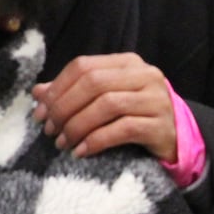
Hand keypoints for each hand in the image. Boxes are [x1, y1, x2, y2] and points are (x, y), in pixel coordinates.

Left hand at [30, 52, 177, 162]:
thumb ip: (73, 91)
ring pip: (107, 105)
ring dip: (78, 125)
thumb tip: (37, 93)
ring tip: (62, 142)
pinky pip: (123, 129)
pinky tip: (81, 151)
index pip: (84, 66)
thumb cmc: (134, 115)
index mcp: (127, 62)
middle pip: (93, 83)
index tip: (40, 111)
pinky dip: (97, 140)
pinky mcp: (161, 126)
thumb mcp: (105, 98)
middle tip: (49, 128)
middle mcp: (144, 75)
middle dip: (65, 107)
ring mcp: (156, 99)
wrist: (176, 138)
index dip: (57, 88)